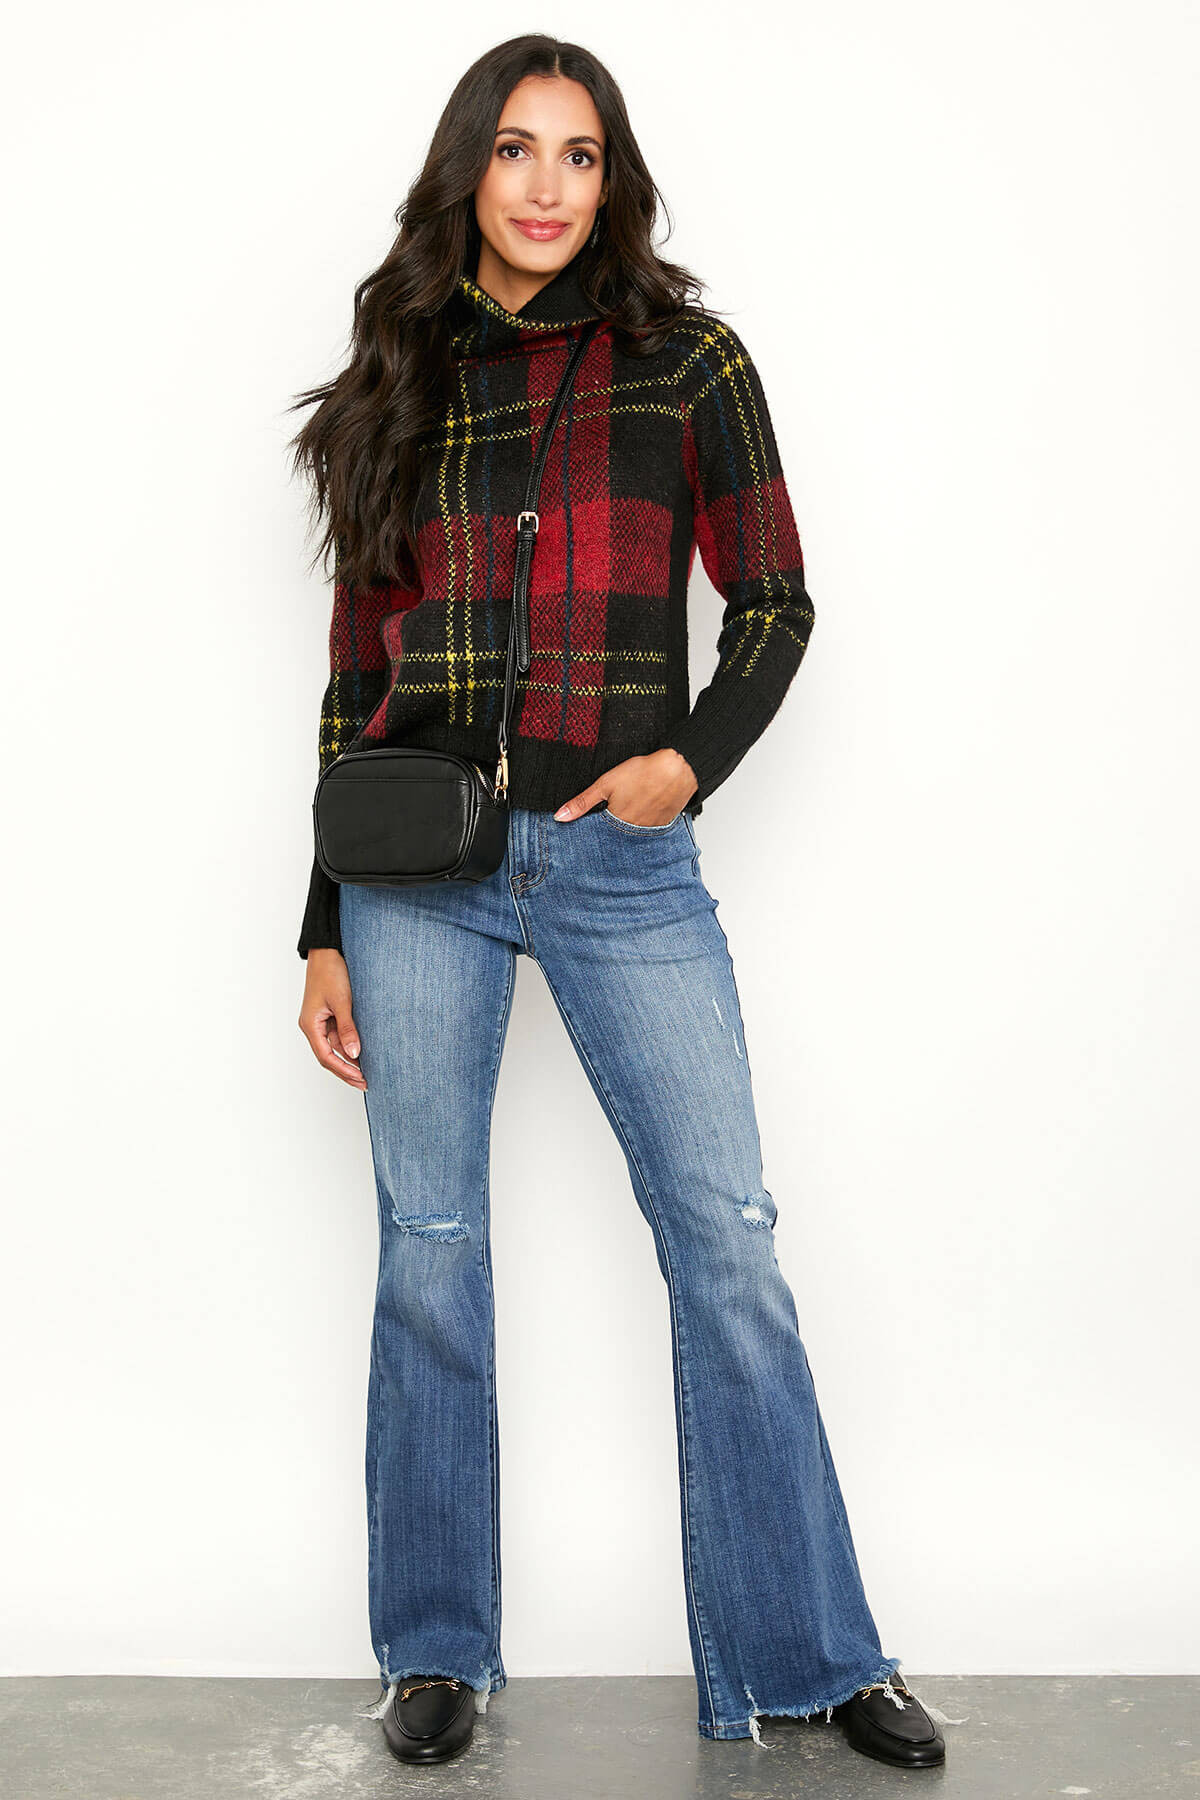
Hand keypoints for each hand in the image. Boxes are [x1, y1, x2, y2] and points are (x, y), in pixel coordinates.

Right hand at [299, 948, 367, 1089]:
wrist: (327, 951)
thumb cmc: (330, 972)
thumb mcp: (342, 1002)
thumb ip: (348, 1029)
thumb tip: (354, 1054)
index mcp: (310, 1025)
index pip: (325, 1056)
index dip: (343, 1070)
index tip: (360, 1078)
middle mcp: (313, 1026)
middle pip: (328, 1056)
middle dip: (346, 1071)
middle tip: (365, 1082)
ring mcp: (320, 1021)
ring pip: (334, 1047)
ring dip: (349, 1059)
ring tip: (368, 1071)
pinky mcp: (328, 1014)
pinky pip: (338, 1035)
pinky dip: (349, 1045)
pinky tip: (363, 1052)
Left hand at [553, 748, 697, 826]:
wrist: (678, 769)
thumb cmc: (643, 773)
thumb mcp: (606, 784)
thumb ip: (582, 802)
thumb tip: (559, 817)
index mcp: (617, 824)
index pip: (598, 838)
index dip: (592, 835)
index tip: (585, 836)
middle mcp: (633, 833)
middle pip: (615, 839)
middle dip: (608, 835)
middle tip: (607, 824)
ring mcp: (650, 831)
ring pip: (631, 837)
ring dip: (625, 832)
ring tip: (625, 816)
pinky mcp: (662, 825)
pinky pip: (647, 832)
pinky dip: (641, 826)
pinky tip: (641, 813)